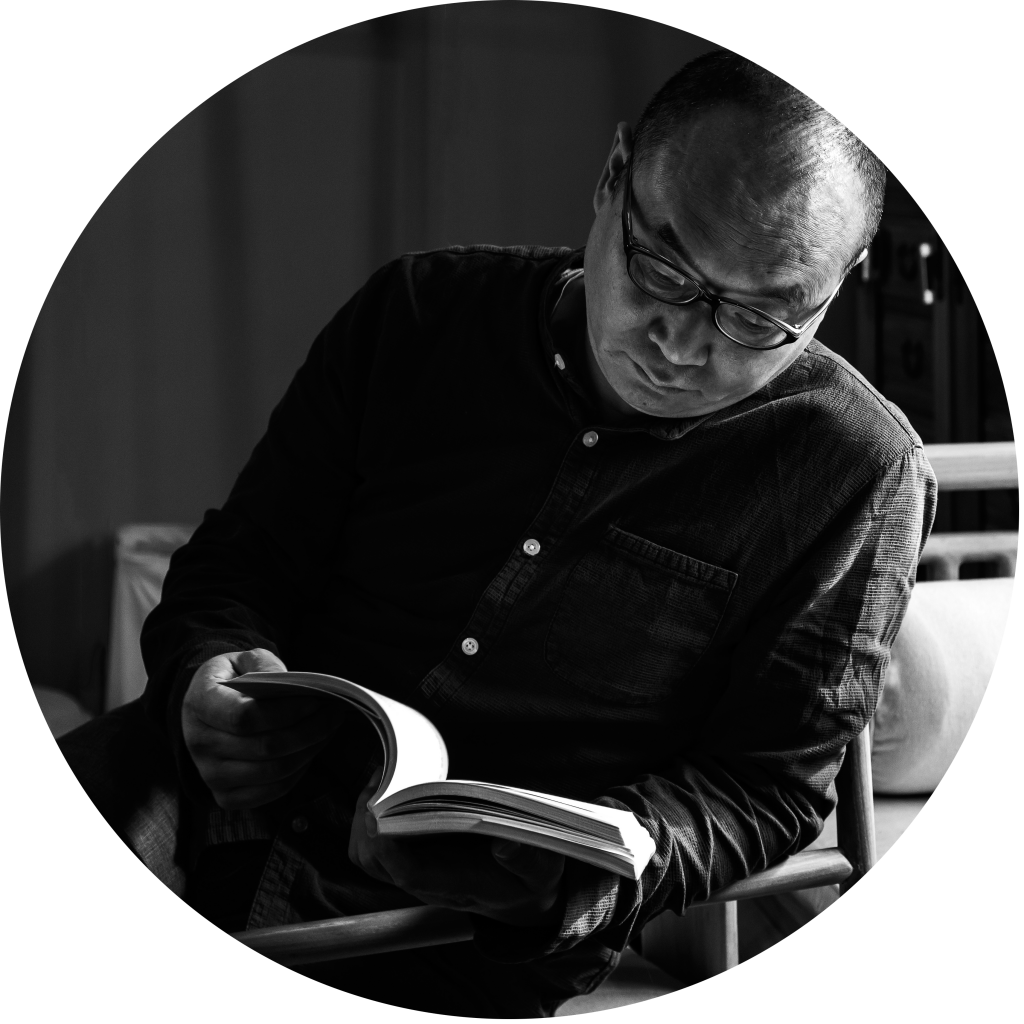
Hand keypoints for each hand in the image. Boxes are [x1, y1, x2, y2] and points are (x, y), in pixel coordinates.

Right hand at [182, 648, 346, 809]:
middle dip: (310, 730)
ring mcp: (210, 774)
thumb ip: (264, 665)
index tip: (316, 700)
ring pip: (274, 771)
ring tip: (327, 729)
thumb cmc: (234, 679)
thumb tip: (288, 684)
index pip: (245, 717)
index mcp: (200, 703)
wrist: (208, 708)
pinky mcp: (225, 796)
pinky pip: (273, 791)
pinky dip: (299, 772)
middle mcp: (198, 743)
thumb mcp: (245, 659)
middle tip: (334, 713)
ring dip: (310, 750)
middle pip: (265, 747)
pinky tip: (310, 749)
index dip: (287, 711)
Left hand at [348, 770, 565, 927]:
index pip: (408, 873)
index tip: (381, 815)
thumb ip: (529, 861)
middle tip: (384, 776)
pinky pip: (372, 845)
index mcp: (453, 885)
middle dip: (369, 820)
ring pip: (367, 853)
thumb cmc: (529, 880)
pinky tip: (386, 787)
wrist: (521, 896)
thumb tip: (506, 843)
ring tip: (383, 775)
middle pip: (375, 861)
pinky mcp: (411, 855)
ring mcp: (413, 869)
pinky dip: (368, 818)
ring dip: (365, 815)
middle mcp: (425, 881)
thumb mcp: (542, 873)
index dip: (389, 847)